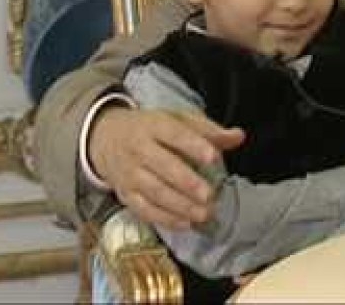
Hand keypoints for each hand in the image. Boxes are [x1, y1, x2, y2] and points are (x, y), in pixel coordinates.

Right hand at [89, 106, 244, 228]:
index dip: (194, 146)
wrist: (106, 139)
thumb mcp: (179, 120)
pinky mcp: (125, 195)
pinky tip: (186, 224)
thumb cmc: (152, 129)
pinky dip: (165, 219)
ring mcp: (130, 174)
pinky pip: (144, 210)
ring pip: (154, 192)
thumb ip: (209, 130)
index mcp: (154, 126)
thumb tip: (238, 136)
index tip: (214, 158)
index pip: (174, 134)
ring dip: (180, 205)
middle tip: (210, 195)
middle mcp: (138, 150)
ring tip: (204, 214)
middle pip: (162, 166)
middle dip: (187, 182)